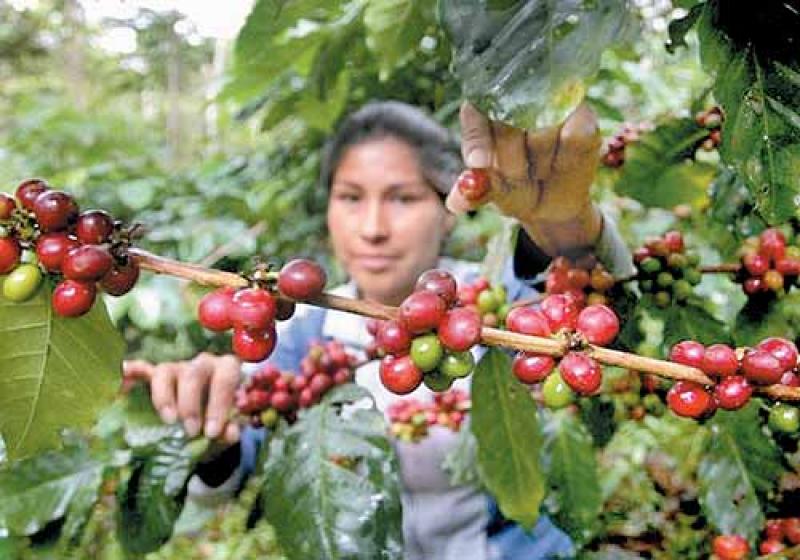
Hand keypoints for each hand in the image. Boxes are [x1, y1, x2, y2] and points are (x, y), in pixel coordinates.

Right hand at [122, 353, 241, 443]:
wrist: (201, 426)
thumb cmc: (215, 424)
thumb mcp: (224, 430)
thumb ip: (228, 430)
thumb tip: (229, 433)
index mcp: (225, 371)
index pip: (226, 376)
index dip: (220, 403)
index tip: (212, 432)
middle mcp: (201, 364)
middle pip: (193, 373)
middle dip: (191, 404)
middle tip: (190, 431)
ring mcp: (176, 368)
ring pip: (165, 370)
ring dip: (164, 396)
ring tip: (168, 420)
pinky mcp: (152, 376)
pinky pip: (140, 369)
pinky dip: (131, 372)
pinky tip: (123, 376)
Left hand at [447, 102, 602, 255]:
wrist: (552, 206)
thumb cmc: (515, 192)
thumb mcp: (497, 195)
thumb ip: (478, 192)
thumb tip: (455, 203)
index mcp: (487, 115)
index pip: (476, 114)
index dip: (478, 139)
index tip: (477, 164)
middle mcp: (518, 104)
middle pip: (510, 116)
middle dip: (509, 154)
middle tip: (514, 175)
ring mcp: (551, 106)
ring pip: (544, 125)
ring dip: (541, 159)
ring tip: (540, 174)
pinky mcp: (582, 117)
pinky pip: (575, 132)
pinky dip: (567, 156)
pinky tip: (561, 166)